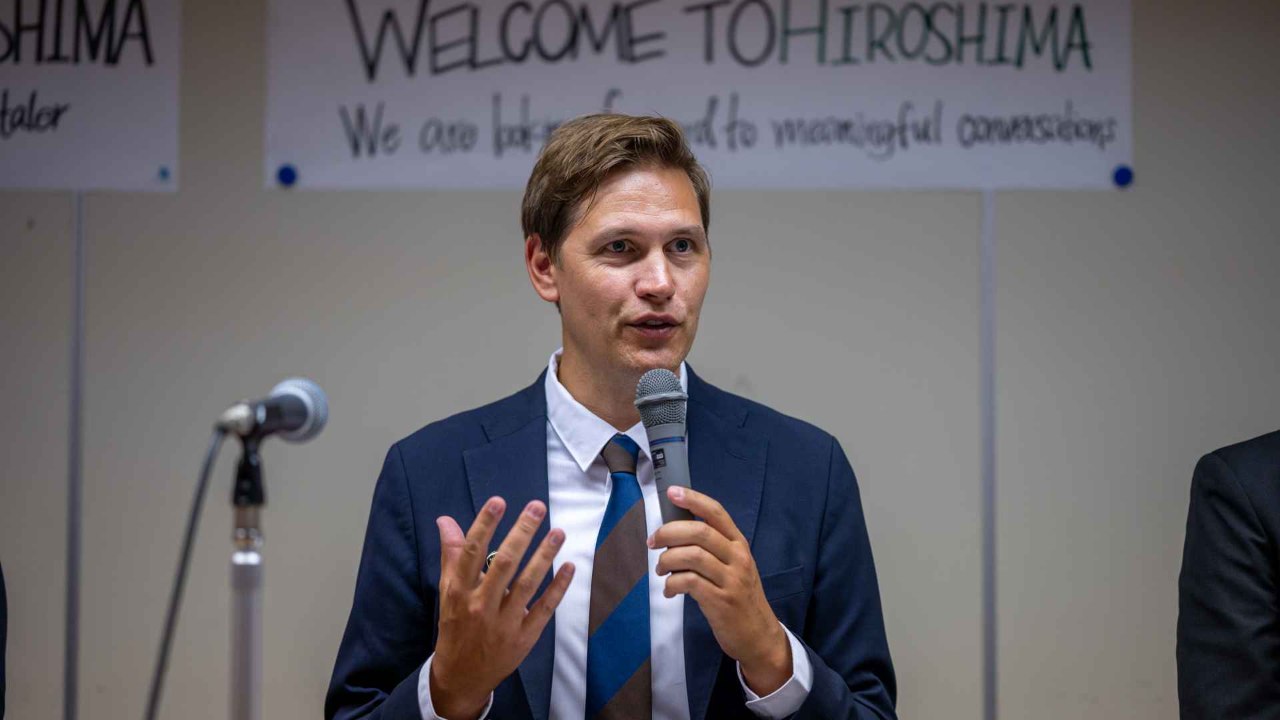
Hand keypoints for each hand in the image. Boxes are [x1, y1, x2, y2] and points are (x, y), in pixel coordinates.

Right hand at [430, 497, 574, 719]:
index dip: (484, 525)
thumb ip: (451, 554)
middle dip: (522, 533)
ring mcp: (504, 622)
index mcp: (459, 591)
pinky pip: (544, 608)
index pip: (471, 552)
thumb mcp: (448, 591)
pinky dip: (558, 587)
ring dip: (544, 555)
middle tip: (537, 507)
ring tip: (558, 532)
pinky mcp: (523, 637)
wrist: (461, 676)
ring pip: (527, 584)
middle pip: (504, 564)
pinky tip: (569, 566)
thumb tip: (445, 520)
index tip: (498, 502)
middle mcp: (480, 605)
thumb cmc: (455, 626)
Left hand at [649, 486, 791, 696]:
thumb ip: (711, 548)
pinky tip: (670, 590)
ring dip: (667, 560)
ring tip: (661, 570)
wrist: (758, 634)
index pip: (716, 512)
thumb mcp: (733, 566)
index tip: (672, 492)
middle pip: (699, 531)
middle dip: (669, 532)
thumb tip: (675, 531)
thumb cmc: (739, 596)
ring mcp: (730, 579)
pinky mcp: (720, 601)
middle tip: (653, 542)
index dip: (693, 499)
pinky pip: (688, 582)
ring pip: (691, 555)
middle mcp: (737, 557)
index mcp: (739, 543)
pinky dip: (672, 583)